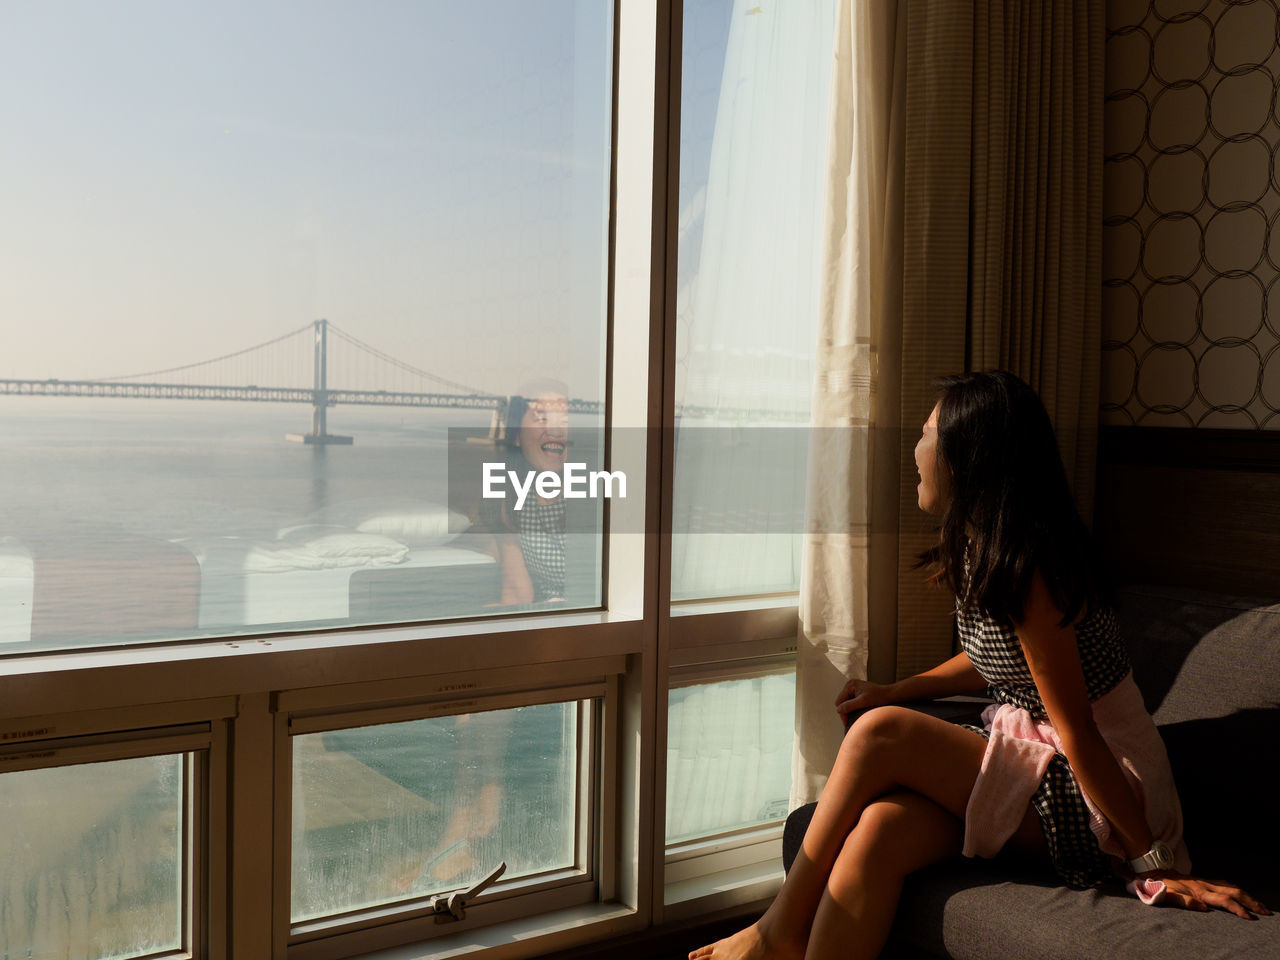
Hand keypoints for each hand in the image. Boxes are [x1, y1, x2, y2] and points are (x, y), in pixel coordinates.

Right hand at [834, 678, 894, 717]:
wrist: (890, 695)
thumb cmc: (879, 697)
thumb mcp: (863, 702)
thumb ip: (850, 705)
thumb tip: (838, 710)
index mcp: (850, 685)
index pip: (839, 701)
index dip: (842, 712)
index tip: (847, 722)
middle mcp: (850, 685)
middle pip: (840, 702)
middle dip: (845, 711)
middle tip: (850, 721)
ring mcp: (853, 688)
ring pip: (844, 702)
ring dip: (848, 710)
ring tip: (854, 717)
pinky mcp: (857, 692)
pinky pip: (849, 702)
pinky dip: (852, 708)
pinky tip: (857, 712)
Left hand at [1141, 871, 1271, 919]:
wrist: (1152, 868)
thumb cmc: (1158, 884)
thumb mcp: (1166, 894)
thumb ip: (1183, 901)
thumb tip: (1203, 908)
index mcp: (1198, 891)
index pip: (1223, 901)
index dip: (1237, 909)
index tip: (1249, 918)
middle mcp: (1204, 885)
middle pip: (1233, 893)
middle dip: (1250, 902)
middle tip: (1265, 911)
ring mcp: (1204, 882)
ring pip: (1231, 887)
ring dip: (1246, 896)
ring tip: (1259, 905)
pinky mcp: (1202, 880)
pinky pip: (1224, 884)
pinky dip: (1236, 889)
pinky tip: (1241, 893)